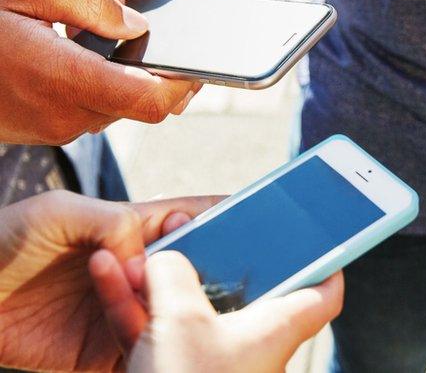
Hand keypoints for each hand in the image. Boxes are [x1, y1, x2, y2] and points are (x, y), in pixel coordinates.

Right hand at [0, 0, 202, 144]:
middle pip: (144, 108)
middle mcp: (66, 113)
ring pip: (122, 111)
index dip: (182, 83)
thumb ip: (88, 4)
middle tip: (173, 48)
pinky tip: (98, 63)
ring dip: (134, 85)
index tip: (195, 60)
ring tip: (130, 48)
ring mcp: (58, 129)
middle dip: (166, 81)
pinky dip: (108, 91)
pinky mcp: (51, 132)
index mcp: (64, 76)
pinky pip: (96, 113)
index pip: (150, 99)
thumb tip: (139, 27)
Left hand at [0, 191, 222, 371]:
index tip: (255, 223)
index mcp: (130, 229)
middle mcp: (135, 271)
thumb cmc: (3, 242)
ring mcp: (123, 312)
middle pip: (193, 272)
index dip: (222, 219)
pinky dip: (164, 358)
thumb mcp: (57, 211)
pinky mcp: (105, 353)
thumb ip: (112, 221)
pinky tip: (179, 353)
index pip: (189, 218)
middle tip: (244, 279)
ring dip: (193, 320)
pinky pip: (145, 356)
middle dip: (220, 273)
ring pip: (176, 317)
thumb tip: (149, 253)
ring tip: (208, 319)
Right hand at [90, 251, 342, 372]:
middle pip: (244, 290)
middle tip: (196, 230)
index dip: (326, 261)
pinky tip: (109, 275)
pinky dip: (136, 307)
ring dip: (159, 279)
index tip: (318, 235)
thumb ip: (171, 276)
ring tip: (136, 249)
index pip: (324, 292)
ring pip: (190, 307)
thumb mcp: (180, 319)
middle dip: (211, 259)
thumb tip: (164, 259)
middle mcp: (251, 344)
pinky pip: (159, 332)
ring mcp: (213, 361)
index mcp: (277, 326)